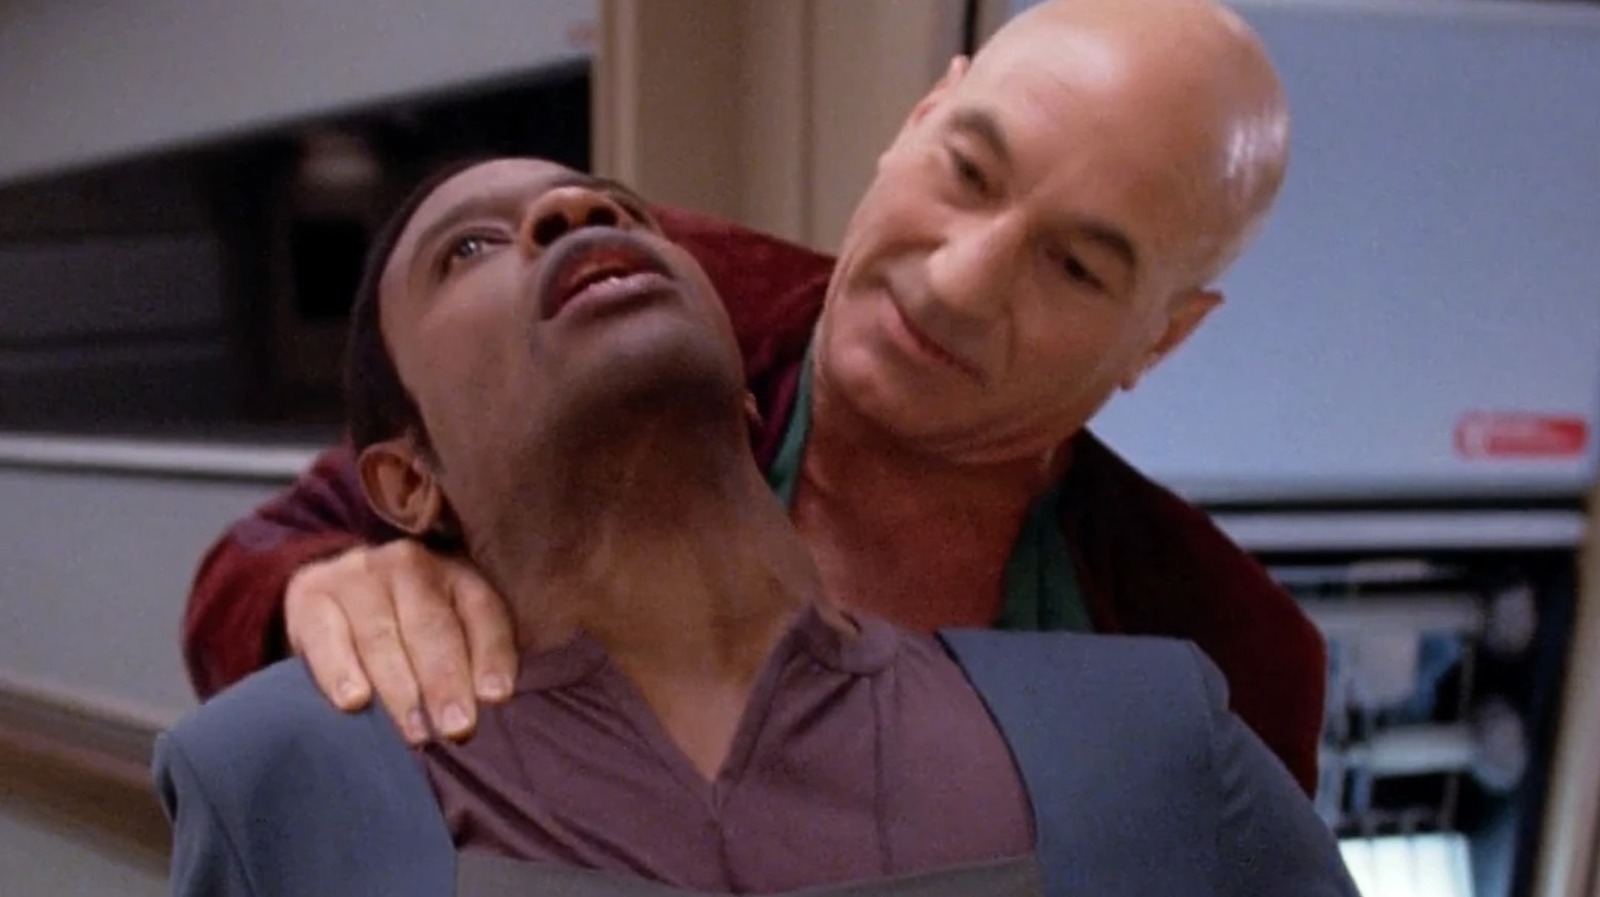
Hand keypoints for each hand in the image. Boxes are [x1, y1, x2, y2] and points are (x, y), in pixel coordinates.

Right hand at [284, 540, 515, 743]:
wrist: (337, 583)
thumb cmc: (409, 621)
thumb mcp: (452, 623)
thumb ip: (473, 655)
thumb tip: (491, 701)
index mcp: (456, 574)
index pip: (482, 613)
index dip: (491, 656)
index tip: (496, 697)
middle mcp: (408, 566)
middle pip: (430, 628)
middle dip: (445, 682)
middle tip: (455, 728)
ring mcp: (357, 577)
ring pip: (381, 637)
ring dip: (400, 690)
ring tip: (414, 732)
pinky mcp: (311, 595)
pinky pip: (325, 637)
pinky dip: (339, 671)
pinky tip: (353, 702)